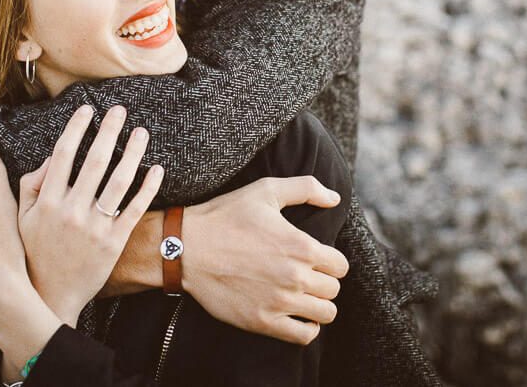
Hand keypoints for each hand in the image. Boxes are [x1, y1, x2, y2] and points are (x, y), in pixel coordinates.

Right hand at [18, 104, 163, 326]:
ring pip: (118, 183)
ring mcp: (95, 227)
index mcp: (47, 202)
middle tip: (119, 110)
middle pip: (94, 162)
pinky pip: (134, 210)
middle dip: (108, 132)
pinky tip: (156, 169)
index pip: (63, 156)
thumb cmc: (33, 253)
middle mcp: (72, 211)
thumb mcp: (20, 219)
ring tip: (142, 132)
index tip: (87, 109)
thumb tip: (50, 157)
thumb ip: (30, 186)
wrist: (51, 296)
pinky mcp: (114, 242)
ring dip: (132, 154)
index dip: (76, 129)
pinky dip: (147, 188)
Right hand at [183, 176, 349, 344]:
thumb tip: (334, 198)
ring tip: (303, 295)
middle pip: (333, 290)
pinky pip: (304, 336)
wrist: (186, 248)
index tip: (316, 258)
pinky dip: (307, 328)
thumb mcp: (265, 190)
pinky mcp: (262, 322)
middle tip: (306, 275)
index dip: (331, 261)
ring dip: (318, 305)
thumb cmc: (225, 216)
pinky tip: (296, 315)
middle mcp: (295, 277)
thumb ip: (306, 188)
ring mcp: (280, 302)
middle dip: (324, 281)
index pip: (340, 265)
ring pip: (325, 314)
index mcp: (301, 246)